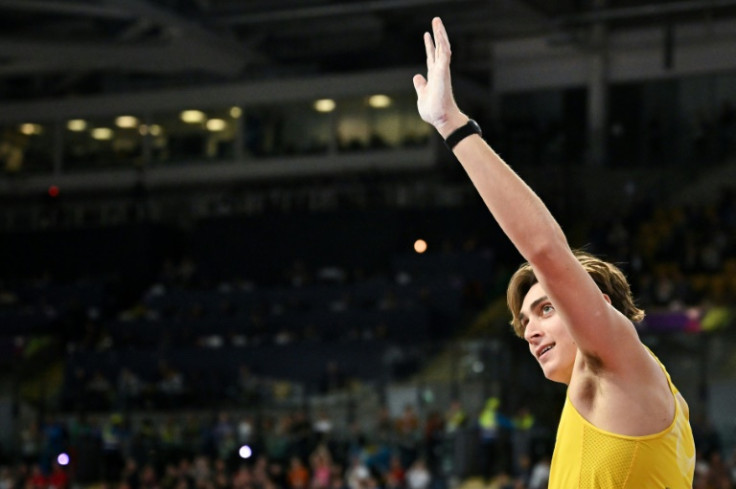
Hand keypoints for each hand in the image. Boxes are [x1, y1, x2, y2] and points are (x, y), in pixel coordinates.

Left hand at [413, 17, 466, 137]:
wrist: (441, 118)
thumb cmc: (433, 111)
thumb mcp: (422, 95)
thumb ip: (420, 85)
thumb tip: (416, 77)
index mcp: (433, 76)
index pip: (431, 57)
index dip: (429, 45)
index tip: (427, 35)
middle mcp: (439, 71)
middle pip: (438, 48)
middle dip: (437, 34)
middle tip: (435, 20)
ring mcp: (442, 71)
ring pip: (442, 48)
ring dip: (440, 34)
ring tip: (437, 22)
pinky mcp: (443, 73)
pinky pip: (444, 56)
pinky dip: (443, 45)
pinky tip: (441, 35)